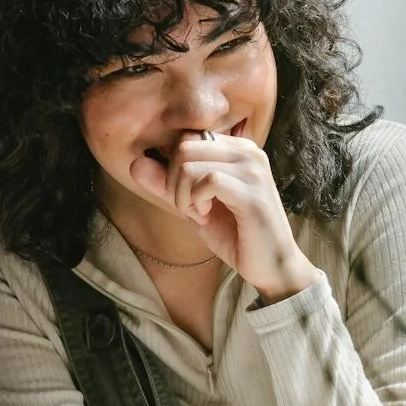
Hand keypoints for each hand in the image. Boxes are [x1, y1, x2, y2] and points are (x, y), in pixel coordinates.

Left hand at [128, 132, 318, 301]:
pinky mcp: (252, 192)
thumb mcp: (193, 206)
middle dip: (173, 181)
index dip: (173, 169)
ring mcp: (253, 169)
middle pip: (184, 147)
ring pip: (189, 163)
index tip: (186, 198)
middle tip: (188, 208)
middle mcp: (248, 151)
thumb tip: (134, 164)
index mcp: (237, 149)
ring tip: (198, 213)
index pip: (186, 139)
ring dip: (183, 195)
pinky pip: (207, 181)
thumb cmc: (236, 235)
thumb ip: (167, 185)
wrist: (271, 267)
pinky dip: (196, 201)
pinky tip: (206, 216)